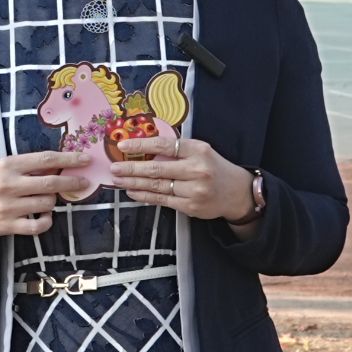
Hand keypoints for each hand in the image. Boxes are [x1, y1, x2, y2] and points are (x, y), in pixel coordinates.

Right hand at [0, 151, 87, 242]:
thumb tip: (61, 165)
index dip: (69, 160)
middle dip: (72, 182)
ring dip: (52, 201)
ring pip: (47, 204)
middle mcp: (9, 185)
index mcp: (9, 165)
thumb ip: (28, 165)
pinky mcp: (9, 226)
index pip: (45, 160)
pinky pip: (38, 225)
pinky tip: (45, 216)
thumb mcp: (3, 166)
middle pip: (50, 183)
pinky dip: (47, 221)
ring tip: (46, 199)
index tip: (85, 160)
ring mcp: (9, 207)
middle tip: (84, 182)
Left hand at [108, 134, 256, 224]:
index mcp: (198, 150)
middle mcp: (196, 170)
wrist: (236, 192)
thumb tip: (144, 148)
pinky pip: (162, 200)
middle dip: (132, 168)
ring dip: (134, 183)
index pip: (165, 145)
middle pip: (157, 169)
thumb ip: (177, 150)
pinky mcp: (190, 206)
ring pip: (157, 186)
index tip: (124, 145)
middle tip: (115, 168)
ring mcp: (194, 190)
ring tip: (119, 180)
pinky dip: (145, 196)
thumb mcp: (201, 151)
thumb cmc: (214, 168)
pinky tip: (133, 192)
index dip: (141, 145)